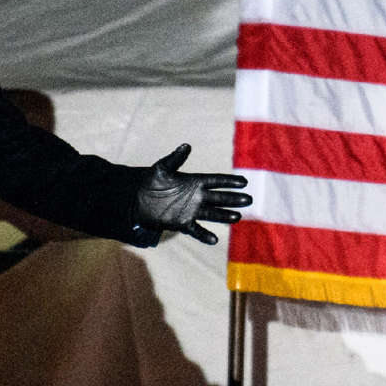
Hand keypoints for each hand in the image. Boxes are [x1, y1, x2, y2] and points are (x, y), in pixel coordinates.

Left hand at [133, 143, 251, 245]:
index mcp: (194, 182)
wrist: (137, 200)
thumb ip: (175, 159)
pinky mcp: (182, 223)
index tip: (243, 182)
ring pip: (212, 213)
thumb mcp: (162, 168)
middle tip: (248, 199)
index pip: (216, 181)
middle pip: (219, 197)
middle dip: (233, 198)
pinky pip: (196, 230)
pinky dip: (204, 235)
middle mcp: (196, 197)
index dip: (229, 181)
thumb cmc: (150, 181)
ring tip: (237, 217)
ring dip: (224, 215)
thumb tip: (186, 146)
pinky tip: (213, 239)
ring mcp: (191, 211)